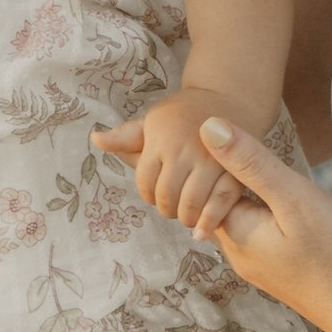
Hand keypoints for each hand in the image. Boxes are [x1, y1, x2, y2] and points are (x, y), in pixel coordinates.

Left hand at [93, 85, 261, 236]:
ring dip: (185, 217)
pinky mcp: (236, 171)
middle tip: (171, 208)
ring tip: (186, 216)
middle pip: (166, 196)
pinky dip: (209, 221)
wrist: (230, 99)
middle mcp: (186, 149)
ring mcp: (213, 161)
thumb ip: (125, 136)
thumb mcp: (153, 120)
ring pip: (191, 204)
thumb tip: (96, 139)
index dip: (147, 194)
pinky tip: (201, 231)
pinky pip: (220, 203)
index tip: (154, 195)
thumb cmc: (185, 114)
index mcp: (162, 138)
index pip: (145, 181)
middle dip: (166, 208)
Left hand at [189, 116, 331, 331]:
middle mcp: (241, 255)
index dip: (224, 153)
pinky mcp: (285, 274)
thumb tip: (206, 124)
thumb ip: (252, 162)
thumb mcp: (296, 199)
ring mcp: (263, 268)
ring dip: (257, 193)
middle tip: (256, 141)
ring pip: (247, 218)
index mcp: (237, 234)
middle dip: (237, 172)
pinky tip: (293, 206)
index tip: (244, 129)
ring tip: (274, 168)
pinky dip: (271, 213)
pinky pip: (265, 234)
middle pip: (226, 201)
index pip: (210, 182)